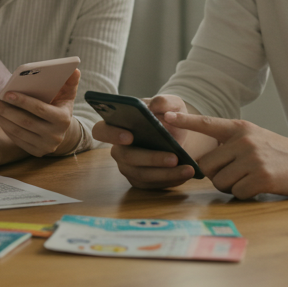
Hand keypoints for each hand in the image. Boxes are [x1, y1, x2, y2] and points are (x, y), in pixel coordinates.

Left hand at [0, 69, 80, 156]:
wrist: (61, 131)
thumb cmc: (60, 106)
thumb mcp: (67, 94)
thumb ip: (70, 82)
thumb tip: (74, 69)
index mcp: (63, 119)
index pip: (40, 109)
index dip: (23, 101)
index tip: (6, 93)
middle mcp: (55, 135)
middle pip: (25, 121)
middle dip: (5, 109)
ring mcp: (45, 146)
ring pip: (18, 131)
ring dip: (1, 118)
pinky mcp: (36, 152)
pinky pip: (16, 139)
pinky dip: (5, 127)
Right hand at [92, 94, 212, 189]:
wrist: (179, 134)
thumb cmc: (168, 116)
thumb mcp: (172, 104)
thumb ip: (165, 101)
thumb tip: (155, 105)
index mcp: (117, 125)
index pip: (100, 130)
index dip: (111, 134)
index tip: (130, 135)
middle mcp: (118, 148)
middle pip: (125, 156)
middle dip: (150, 158)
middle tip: (173, 157)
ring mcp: (127, 167)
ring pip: (141, 174)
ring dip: (165, 173)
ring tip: (187, 168)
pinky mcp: (140, 181)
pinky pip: (152, 185)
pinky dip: (171, 180)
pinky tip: (186, 174)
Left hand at [164, 112, 287, 198]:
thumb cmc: (279, 152)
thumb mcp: (255, 138)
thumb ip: (231, 143)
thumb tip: (205, 162)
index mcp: (240, 128)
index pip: (207, 123)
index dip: (185, 122)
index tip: (165, 118)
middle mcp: (244, 140)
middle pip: (207, 166)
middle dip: (216, 176)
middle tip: (235, 176)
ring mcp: (253, 158)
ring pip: (221, 182)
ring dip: (231, 187)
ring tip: (250, 179)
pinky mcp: (262, 177)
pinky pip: (238, 193)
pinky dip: (246, 194)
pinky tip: (260, 186)